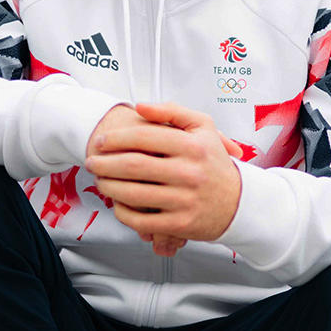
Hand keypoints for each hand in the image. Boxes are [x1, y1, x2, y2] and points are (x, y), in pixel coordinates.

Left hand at [86, 102, 243, 252]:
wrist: (239, 202)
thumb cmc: (214, 163)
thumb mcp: (203, 127)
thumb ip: (172, 112)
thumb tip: (140, 106)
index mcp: (193, 146)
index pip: (144, 137)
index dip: (115, 139)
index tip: (101, 142)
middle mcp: (189, 172)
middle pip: (133, 166)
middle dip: (104, 163)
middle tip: (92, 162)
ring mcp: (184, 200)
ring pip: (133, 194)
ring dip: (108, 187)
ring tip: (99, 181)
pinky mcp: (180, 224)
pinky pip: (142, 221)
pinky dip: (123, 213)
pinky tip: (117, 204)